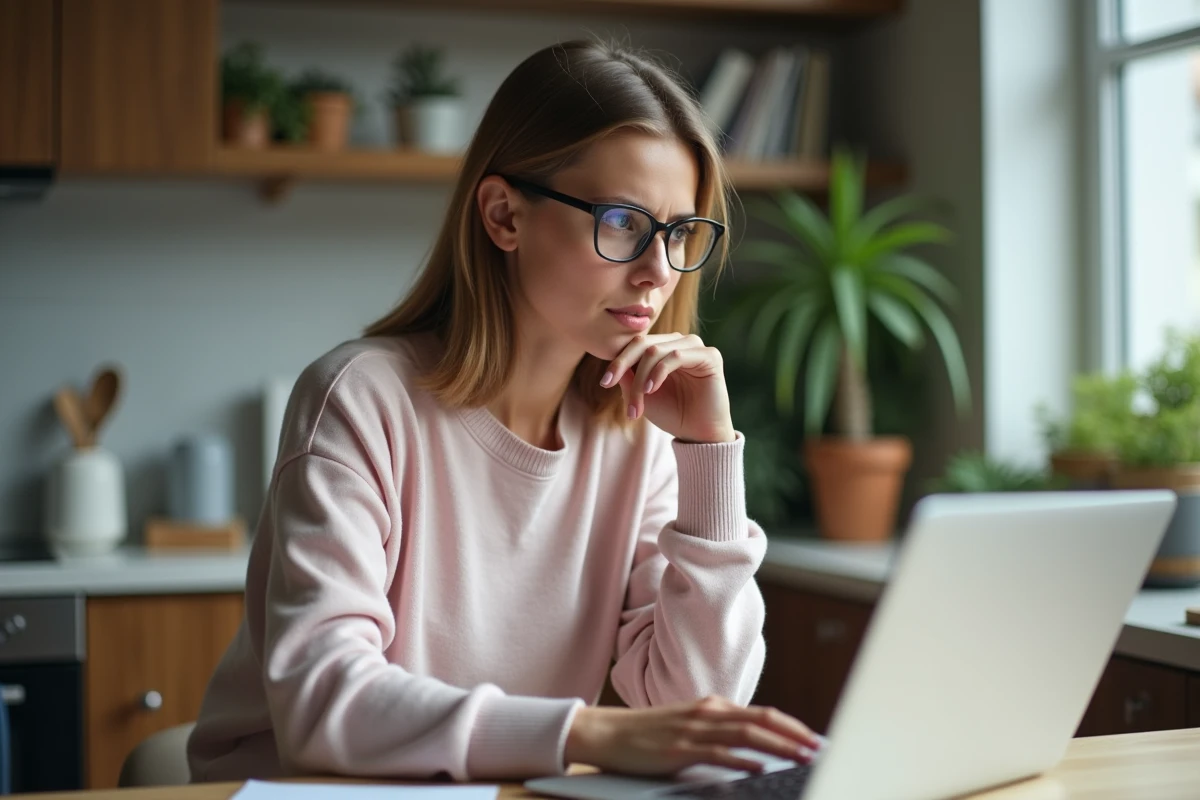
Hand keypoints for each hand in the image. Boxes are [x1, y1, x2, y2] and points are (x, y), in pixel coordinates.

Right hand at [563, 695, 822, 775]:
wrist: (606, 733)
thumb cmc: (648, 734)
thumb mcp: (689, 728)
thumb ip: (720, 734)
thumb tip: (756, 751)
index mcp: (712, 707)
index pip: (763, 714)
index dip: (792, 727)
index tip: (815, 739)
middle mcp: (707, 713)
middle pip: (761, 720)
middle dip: (794, 735)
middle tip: (819, 748)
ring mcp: (693, 730)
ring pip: (746, 734)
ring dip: (778, 746)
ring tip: (801, 757)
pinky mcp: (678, 749)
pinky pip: (716, 753)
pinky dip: (741, 760)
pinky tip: (758, 768)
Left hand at [600, 333, 734, 443]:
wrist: (698, 433)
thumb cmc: (672, 413)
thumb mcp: (641, 394)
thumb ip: (627, 376)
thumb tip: (612, 360)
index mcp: (663, 348)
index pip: (635, 344)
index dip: (617, 360)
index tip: (604, 382)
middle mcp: (679, 342)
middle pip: (642, 343)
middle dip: (623, 366)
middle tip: (610, 385)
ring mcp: (694, 346)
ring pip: (656, 351)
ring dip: (641, 377)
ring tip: (637, 403)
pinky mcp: (709, 355)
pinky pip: (676, 356)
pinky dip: (659, 372)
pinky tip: (651, 389)